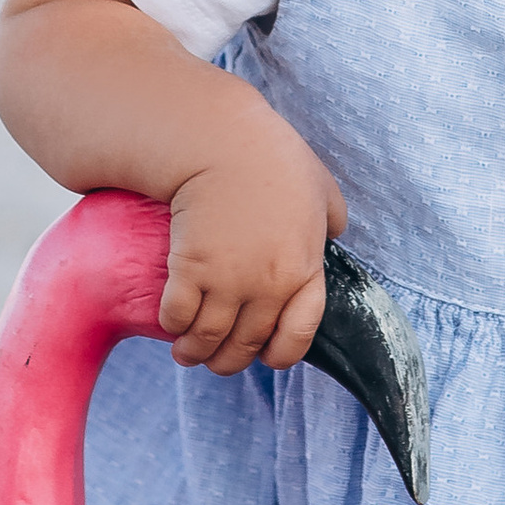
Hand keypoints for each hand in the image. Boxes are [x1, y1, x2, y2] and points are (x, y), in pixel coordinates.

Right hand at [158, 135, 345, 375]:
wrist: (224, 142)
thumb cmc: (272, 157)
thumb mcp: (320, 186)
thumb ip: (331, 217)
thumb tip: (333, 232)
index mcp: (304, 270)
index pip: (297, 336)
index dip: (279, 355)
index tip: (264, 356)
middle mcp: (269, 286)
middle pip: (246, 344)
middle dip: (227, 361)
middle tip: (213, 359)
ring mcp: (228, 281)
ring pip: (208, 338)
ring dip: (194, 352)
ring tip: (185, 352)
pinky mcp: (190, 269)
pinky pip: (178, 316)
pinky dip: (173, 325)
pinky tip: (170, 323)